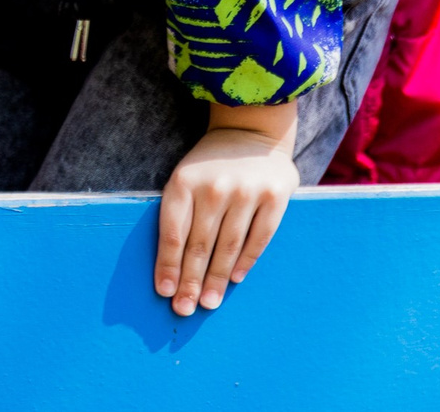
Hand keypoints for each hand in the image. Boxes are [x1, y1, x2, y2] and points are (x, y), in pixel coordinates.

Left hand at [154, 100, 297, 315]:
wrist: (252, 130)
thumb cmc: (211, 164)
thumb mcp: (186, 177)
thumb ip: (179, 213)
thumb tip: (170, 268)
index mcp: (185, 181)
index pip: (174, 232)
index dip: (168, 265)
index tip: (165, 292)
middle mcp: (215, 186)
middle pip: (200, 245)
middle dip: (190, 281)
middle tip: (185, 308)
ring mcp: (247, 191)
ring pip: (228, 246)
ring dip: (217, 279)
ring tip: (208, 302)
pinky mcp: (275, 196)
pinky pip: (258, 238)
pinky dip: (245, 261)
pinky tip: (235, 279)